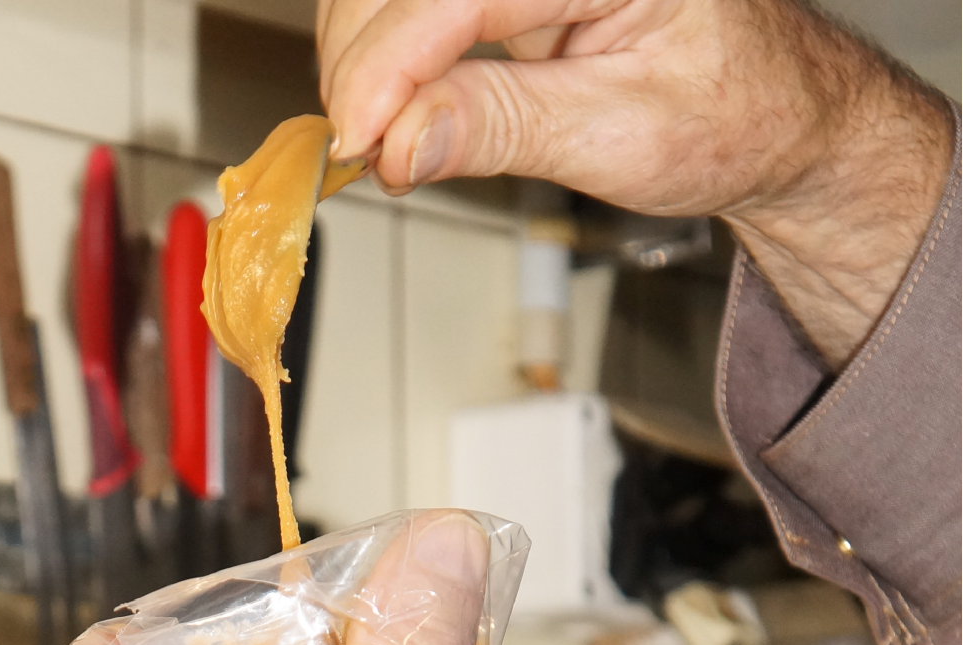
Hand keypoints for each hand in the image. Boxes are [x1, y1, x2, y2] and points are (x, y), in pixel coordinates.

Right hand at [319, 0, 952, 367]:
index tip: (358, 138)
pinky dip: (385, 54)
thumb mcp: (623, 137)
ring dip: (362, 56)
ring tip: (381, 135)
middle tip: (364, 147)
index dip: (390, 64)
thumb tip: (403, 140)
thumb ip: (505, 127)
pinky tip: (395, 104)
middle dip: (363, 60)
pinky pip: (412, 3)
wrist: (769, 116)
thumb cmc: (733, 117)